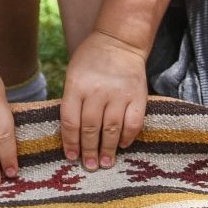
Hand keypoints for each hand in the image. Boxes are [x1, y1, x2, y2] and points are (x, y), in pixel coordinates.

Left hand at [60, 31, 148, 169]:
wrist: (119, 41)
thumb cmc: (90, 60)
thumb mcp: (72, 74)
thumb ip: (71, 100)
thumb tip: (70, 133)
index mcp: (76, 86)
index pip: (70, 121)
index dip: (70, 142)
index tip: (71, 157)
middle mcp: (97, 91)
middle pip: (90, 128)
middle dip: (89, 151)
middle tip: (89, 166)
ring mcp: (119, 94)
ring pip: (111, 129)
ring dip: (107, 149)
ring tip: (104, 163)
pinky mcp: (138, 96)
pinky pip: (133, 122)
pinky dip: (128, 137)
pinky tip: (122, 145)